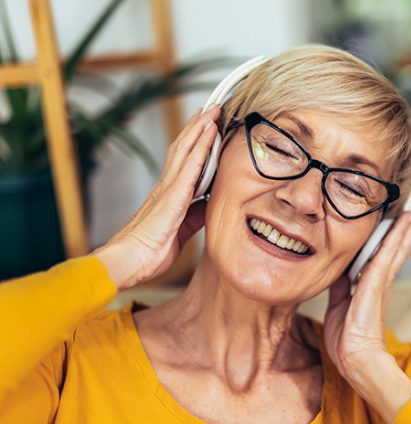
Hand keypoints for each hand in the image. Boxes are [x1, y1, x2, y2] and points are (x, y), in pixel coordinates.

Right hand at [92, 106, 219, 289]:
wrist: (128, 261)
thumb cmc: (149, 251)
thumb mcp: (180, 231)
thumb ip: (194, 216)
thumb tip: (208, 205)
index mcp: (169, 195)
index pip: (184, 161)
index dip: (196, 142)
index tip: (206, 125)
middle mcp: (167, 186)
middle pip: (184, 148)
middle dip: (199, 127)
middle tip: (212, 107)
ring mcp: (168, 189)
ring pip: (186, 151)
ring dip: (200, 130)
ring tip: (212, 111)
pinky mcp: (172, 197)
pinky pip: (189, 168)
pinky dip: (200, 149)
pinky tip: (209, 135)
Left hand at [322, 204, 410, 379]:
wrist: (355, 359)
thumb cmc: (347, 340)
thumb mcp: (338, 305)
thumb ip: (339, 286)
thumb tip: (336, 271)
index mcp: (372, 287)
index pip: (384, 256)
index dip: (391, 238)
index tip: (397, 221)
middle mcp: (381, 281)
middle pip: (397, 248)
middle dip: (406, 228)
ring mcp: (382, 281)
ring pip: (398, 246)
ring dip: (408, 226)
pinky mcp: (378, 282)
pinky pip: (389, 252)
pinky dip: (399, 234)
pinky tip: (406, 219)